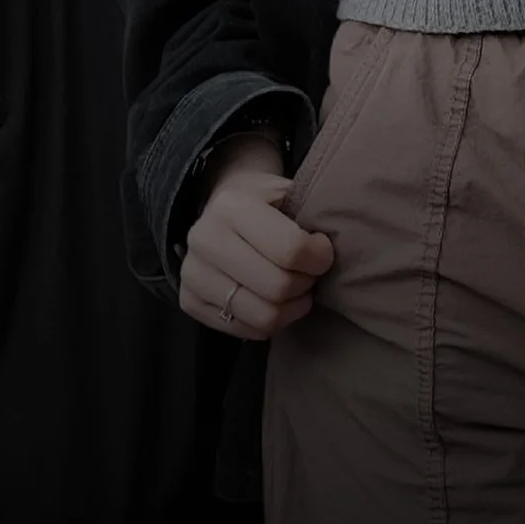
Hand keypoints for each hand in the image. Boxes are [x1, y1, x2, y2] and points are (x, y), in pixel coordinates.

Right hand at [176, 132, 334, 342]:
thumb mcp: (288, 192)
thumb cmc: (266, 202)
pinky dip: (270, 323)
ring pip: (262, 316)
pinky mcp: (189, 301)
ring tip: (297, 291)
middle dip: (305, 285)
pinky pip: (245, 331)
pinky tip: (275, 302)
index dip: (318, 257)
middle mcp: (204, 238)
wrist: (221, 208)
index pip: (290, 249)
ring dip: (291, 309)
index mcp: (231, 205)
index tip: (322, 252)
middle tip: (310, 275)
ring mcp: (191, 272)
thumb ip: (311, 212)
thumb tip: (335, 244)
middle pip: (277, 287)